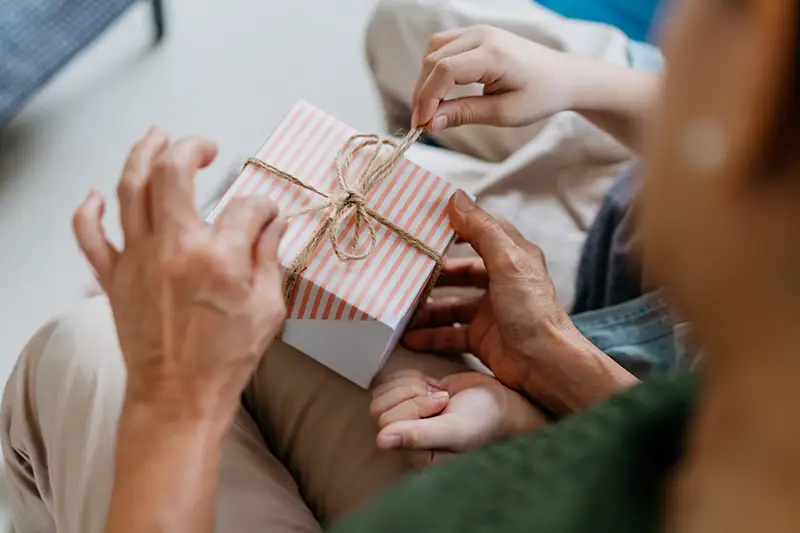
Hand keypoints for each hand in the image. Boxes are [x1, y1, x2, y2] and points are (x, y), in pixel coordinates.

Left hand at [72, 127, 287, 422]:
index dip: (263, 205)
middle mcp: (174, 250)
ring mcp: (137, 261)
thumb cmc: (225, 359)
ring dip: (143, 154)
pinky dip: (89, 209)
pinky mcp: (113, 278)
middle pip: (172, 173)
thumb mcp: (268, 310)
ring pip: (130, 189)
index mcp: (219, 258)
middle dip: (191, 149)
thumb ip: (270, 258)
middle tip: (205, 147)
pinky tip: (97, 194)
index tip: (267, 215)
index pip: (246, 207)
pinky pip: (90, 235)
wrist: (179, 397)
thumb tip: (274, 223)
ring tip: (157, 136)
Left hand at [370, 370, 545, 467]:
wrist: (503, 401)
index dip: (414, 407)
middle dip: (413, 394)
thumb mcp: (454, 428)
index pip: (386, 423)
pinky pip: (391, 382)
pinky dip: (412, 377)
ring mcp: (406, 419)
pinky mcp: (409, 399)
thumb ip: (418, 435)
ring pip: (382, 393)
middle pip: (379, 408)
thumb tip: (381, 441)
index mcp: (414, 455)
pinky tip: (433, 386)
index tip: (442, 406)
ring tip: (439, 394)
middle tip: (441, 399)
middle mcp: (406, 440)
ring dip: (412, 385)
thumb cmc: (484, 419)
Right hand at [404, 192, 636, 414]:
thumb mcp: (507, 262)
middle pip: (461, 271)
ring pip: (451, 304)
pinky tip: (409, 337)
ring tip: (401, 308)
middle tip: (404, 271)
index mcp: (512, 257)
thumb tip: (455, 197)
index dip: (456, 225)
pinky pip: (450, 333)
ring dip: (427, 307)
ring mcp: (491, 312)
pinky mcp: (482, 338)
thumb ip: (481, 230)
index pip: (481, 232)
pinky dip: (430, 335)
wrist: (546, 366)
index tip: (425, 223)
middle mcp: (502, 282)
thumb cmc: (532, 310)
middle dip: (434, 272)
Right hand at [412, 25, 589, 130]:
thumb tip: (431, 123)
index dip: (428, 98)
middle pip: (434, 59)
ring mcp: (478, 31)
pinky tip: (440, 91)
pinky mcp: (476, 34)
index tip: (422, 125)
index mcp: (494, 54)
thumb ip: (464, 114)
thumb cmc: (539, 96)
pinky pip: (443, 46)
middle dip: (423, 93)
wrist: (562, 77)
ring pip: (434, 50)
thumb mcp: (504, 113)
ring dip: (426, 80)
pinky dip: (435, 69)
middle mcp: (483, 35)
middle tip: (423, 123)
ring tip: (431, 108)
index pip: (445, 70)